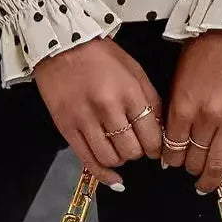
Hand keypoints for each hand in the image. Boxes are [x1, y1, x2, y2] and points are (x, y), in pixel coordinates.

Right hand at [33, 36, 163, 189]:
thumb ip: (149, 99)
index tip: (154, 146)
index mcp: (128, 92)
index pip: (151, 136)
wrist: (61, 43)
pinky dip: (104, 174)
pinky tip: (114, 178)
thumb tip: (160, 129)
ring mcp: (85, 119)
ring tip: (120, 149)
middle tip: (136, 143)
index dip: (156, 146)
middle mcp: (107, 108)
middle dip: (138, 151)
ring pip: (111, 158)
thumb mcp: (134, 70)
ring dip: (121, 159)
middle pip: (132, 150)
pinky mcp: (67, 128)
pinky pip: (88, 161)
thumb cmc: (100, 55)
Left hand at [161, 30, 221, 197]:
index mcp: (183, 103)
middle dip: (189, 168)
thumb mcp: (178, 78)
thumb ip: (176, 110)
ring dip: (209, 179)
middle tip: (189, 168)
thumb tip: (171, 143)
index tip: (170, 161)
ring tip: (205, 184)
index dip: (170, 159)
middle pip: (194, 158)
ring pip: (218, 163)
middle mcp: (207, 115)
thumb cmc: (201, 50)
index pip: (172, 147)